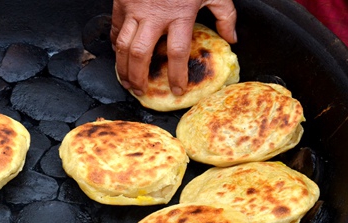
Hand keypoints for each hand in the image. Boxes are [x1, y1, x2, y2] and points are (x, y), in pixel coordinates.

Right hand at [111, 0, 236, 95]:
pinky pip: (115, 29)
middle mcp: (154, 15)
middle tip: (140, 90)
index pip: (177, 53)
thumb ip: (225, 14)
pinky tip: (119, 56)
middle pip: (140, 55)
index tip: (177, 89)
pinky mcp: (122, 3)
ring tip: (126, 81)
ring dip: (122, 67)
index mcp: (179, 14)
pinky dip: (116, 45)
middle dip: (138, 77)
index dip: (176, 75)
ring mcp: (135, 9)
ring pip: (122, 46)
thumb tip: (232, 38)